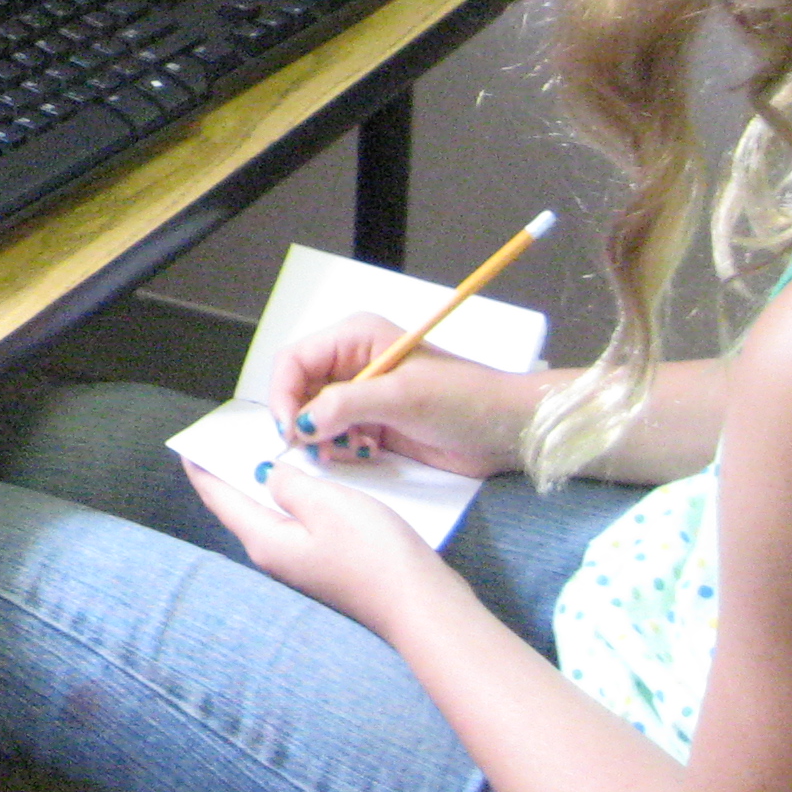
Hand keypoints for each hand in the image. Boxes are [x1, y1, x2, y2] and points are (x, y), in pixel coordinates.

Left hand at [182, 454, 462, 638]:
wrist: (423, 607)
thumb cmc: (373, 554)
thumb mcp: (327, 504)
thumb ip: (290, 484)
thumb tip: (269, 476)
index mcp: (265, 540)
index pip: (220, 499)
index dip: (203, 469)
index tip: (189, 445)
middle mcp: (276, 556)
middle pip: (243, 507)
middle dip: (233, 473)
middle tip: (229, 438)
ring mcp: (304, 565)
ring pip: (274, 514)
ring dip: (267, 483)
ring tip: (265, 450)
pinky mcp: (330, 566)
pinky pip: (301, 523)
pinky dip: (297, 498)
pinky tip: (309, 482)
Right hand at [267, 313, 538, 479]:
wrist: (507, 431)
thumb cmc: (461, 400)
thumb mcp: (401, 397)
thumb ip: (344, 405)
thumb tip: (299, 425)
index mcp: (355, 338)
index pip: (295, 360)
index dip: (284, 393)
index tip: (289, 430)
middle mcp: (352, 363)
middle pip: (300, 390)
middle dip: (301, 420)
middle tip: (315, 449)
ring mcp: (363, 395)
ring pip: (314, 417)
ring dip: (322, 438)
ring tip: (346, 452)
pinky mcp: (374, 424)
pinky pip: (336, 436)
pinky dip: (341, 449)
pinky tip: (364, 453)